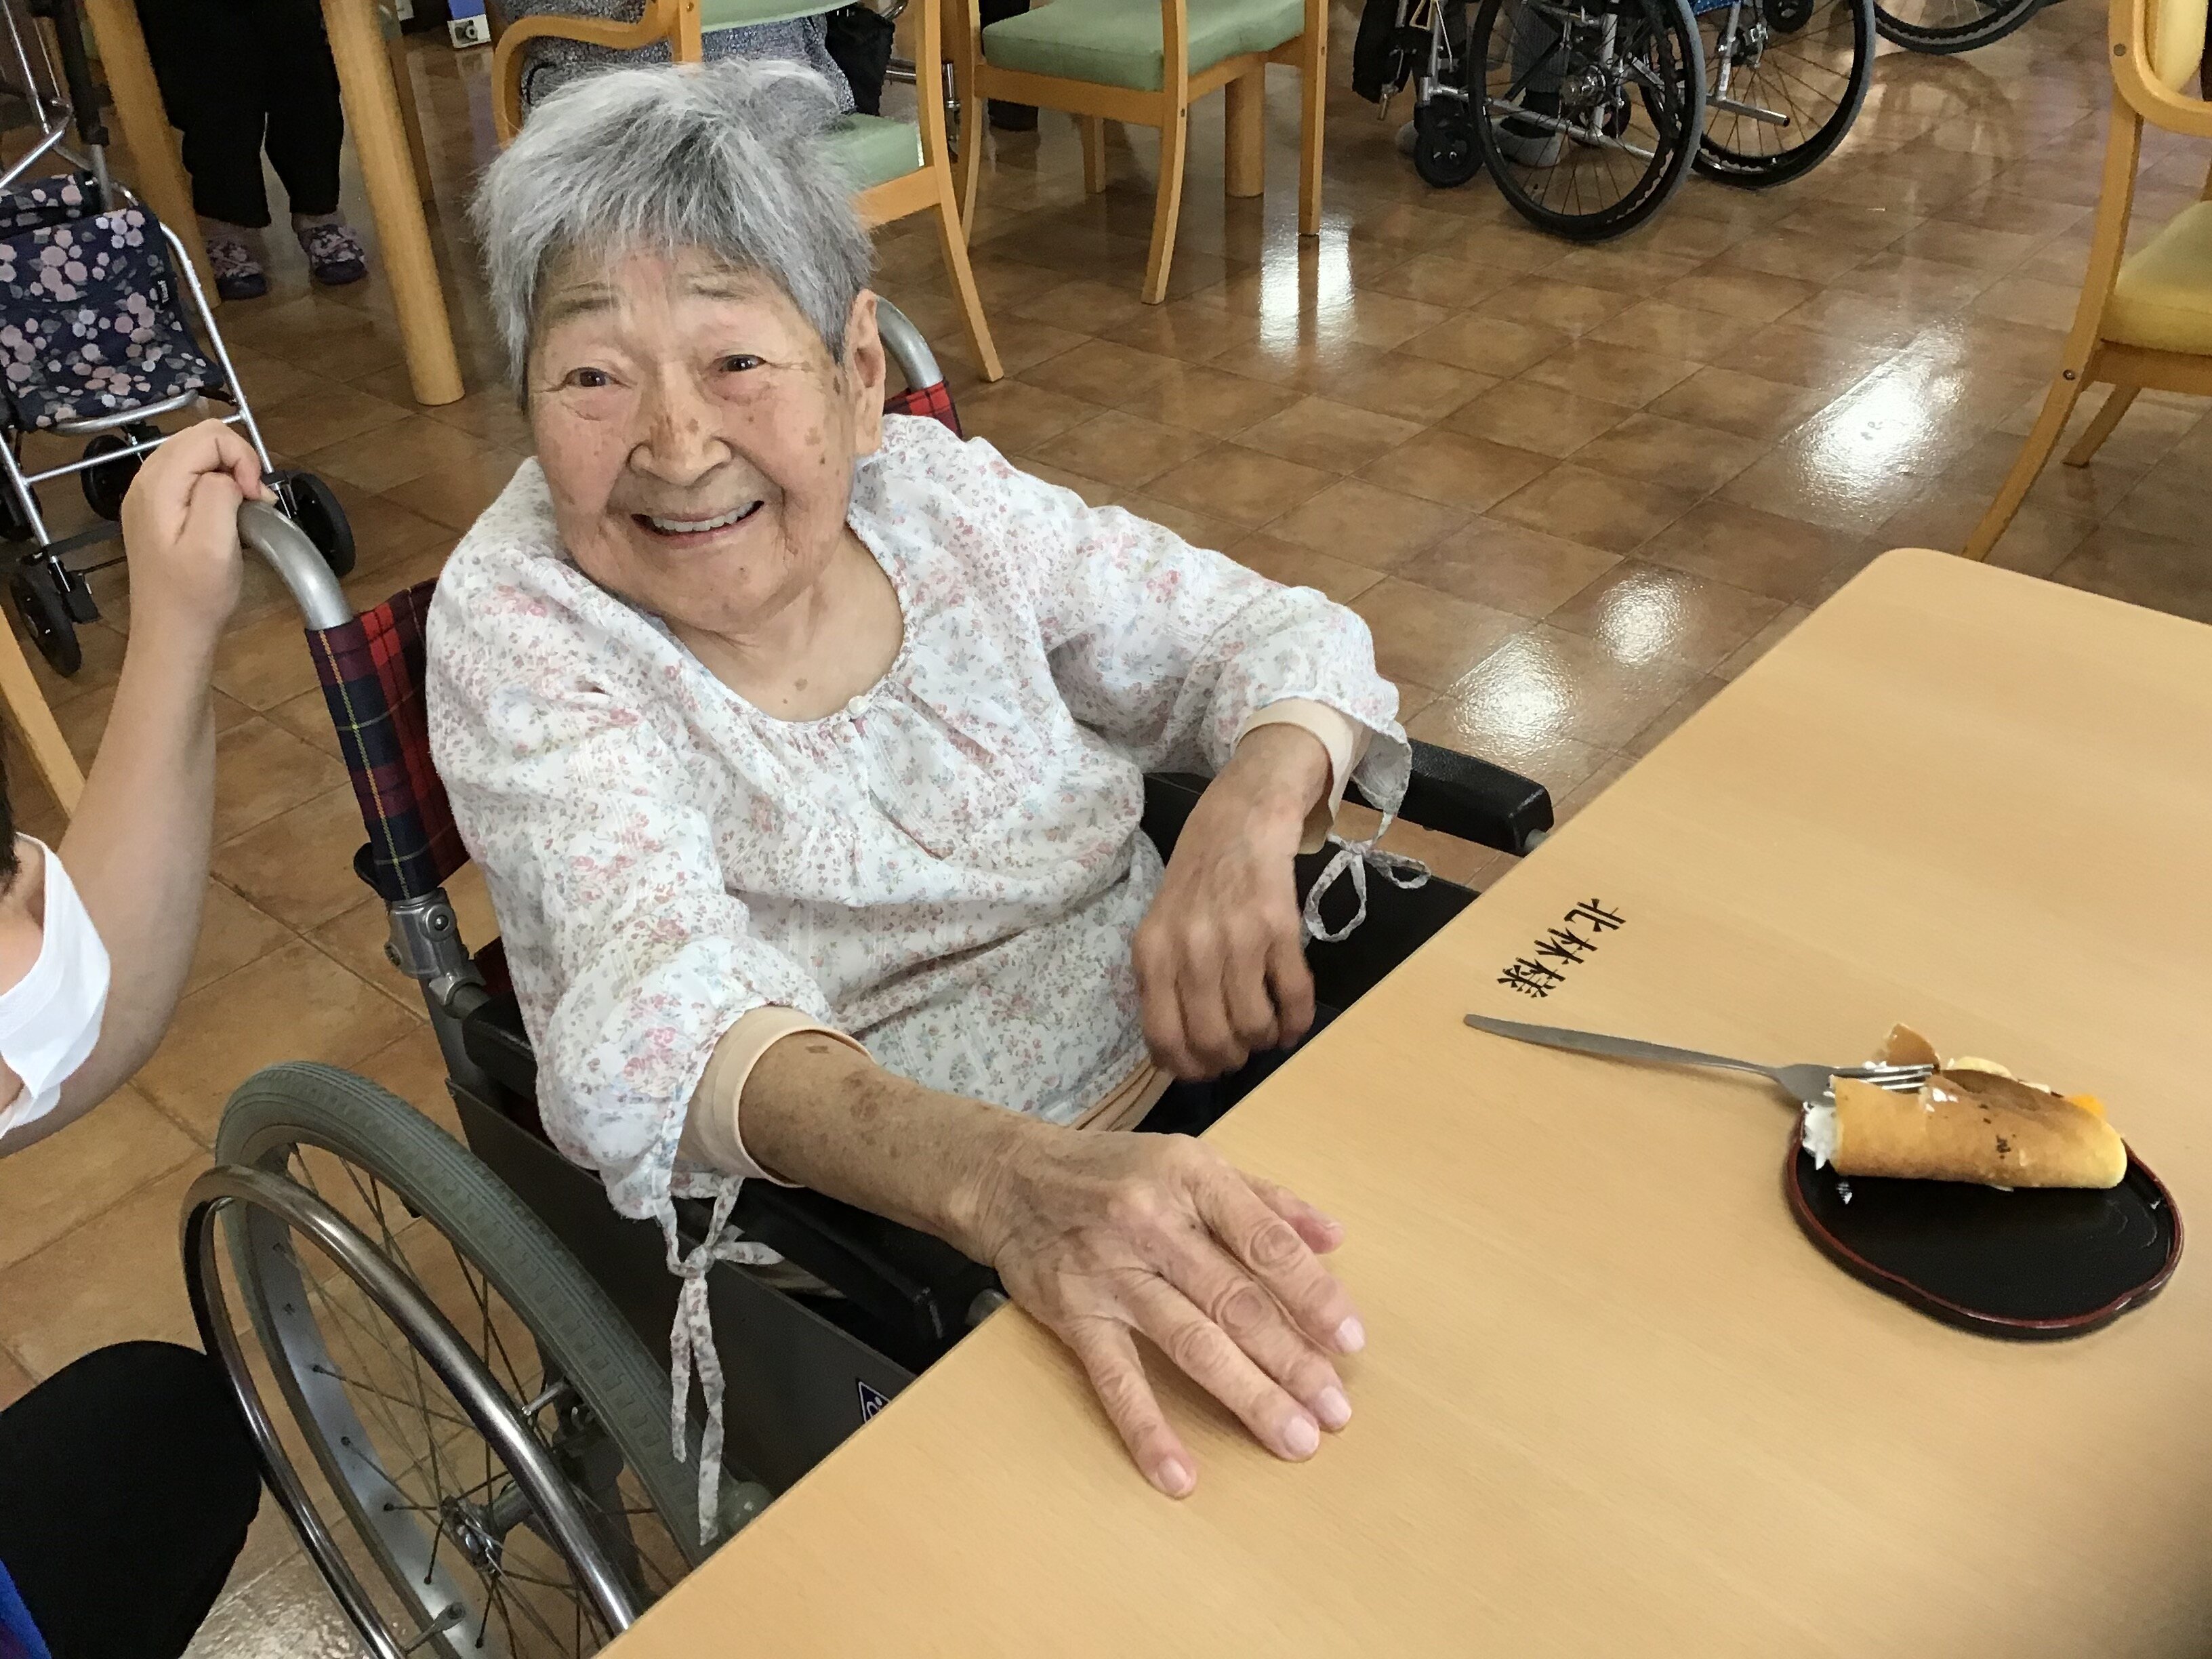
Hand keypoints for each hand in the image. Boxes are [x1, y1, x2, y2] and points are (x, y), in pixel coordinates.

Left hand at [118, 418, 269, 643]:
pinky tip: (227, 515)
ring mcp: (148, 495)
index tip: (255, 499)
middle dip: (237, 461)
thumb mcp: (214, 544)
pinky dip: (217, 484)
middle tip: (253, 503)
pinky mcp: (157, 509)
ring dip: (229, 472)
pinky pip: (190, 475)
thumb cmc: (196, 596)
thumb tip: (229, 477)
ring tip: (244, 510)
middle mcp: (145, 481)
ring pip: (196, 453)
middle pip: (199, 437)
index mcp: (158, 485)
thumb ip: (219, 494)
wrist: (171, 634)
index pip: (208, 437)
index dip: (242, 458)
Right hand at [967, 1123, 1363, 1495]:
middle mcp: (1152, 1222)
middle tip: (1335, 1410)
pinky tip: (1179, 1474)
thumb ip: (1265, 1200)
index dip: (1311, 1291)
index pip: (1264, 1239)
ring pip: (1188, 1341)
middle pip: (1234, 1299)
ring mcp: (1110, 1272)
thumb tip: (1334, 1238)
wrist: (1008, 1179)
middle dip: (1291, 1359)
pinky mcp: (1073, 1315)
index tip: (1350, 1338)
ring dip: (1246, 1394)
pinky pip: (1115, 1379)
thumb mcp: (1192, 1162)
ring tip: (1293, 1438)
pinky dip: (1147, 1428)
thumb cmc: (1115, 1172)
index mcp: (1191, 1177)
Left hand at [1134, 723, 1330, 1078]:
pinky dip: (1297, 1020)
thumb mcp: (1161, 927)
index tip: (1206, 1069)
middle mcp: (1190, 950)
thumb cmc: (1198, 878)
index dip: (1189, 1067)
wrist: (1240, 818)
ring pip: (1253, 1024)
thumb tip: (1181, 1051)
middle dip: (1230, 1059)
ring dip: (1264, 1039)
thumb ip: (1163, 983)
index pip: (1163, 1038)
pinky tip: (1294, 1021)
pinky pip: (1293, 996)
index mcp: (1153, 954)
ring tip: (1266, 1029)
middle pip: (1212, 1040)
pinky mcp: (1280, 928)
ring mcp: (1236, 939)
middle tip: (1240, 1051)